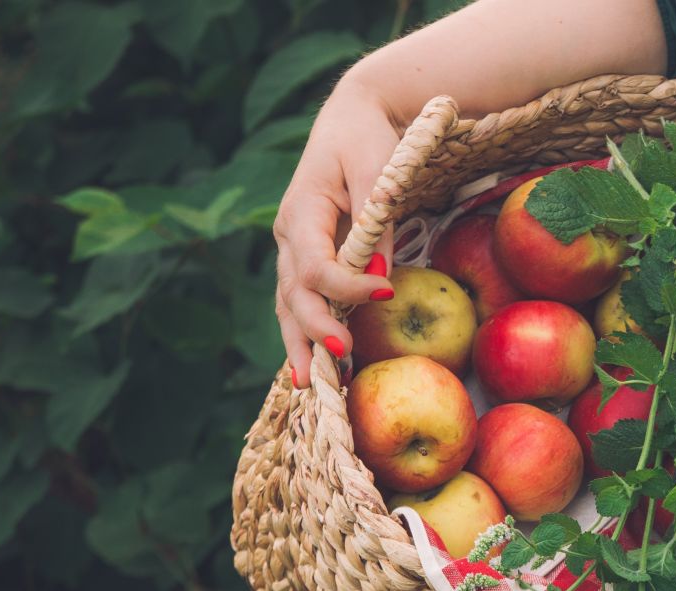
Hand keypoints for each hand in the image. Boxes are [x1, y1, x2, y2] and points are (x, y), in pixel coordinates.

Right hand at [273, 67, 402, 386]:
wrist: (354, 119)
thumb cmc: (368, 139)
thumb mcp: (377, 169)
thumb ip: (376, 220)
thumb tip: (378, 275)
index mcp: (302, 212)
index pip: (315, 264)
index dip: (346, 286)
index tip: (386, 293)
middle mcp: (289, 236)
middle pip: (292, 293)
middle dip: (314, 328)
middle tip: (342, 358)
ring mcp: (293, 250)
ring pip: (288, 305)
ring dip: (299, 344)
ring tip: (310, 385)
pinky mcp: (307, 260)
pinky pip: (300, 302)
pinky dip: (305, 334)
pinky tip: (311, 369)